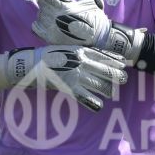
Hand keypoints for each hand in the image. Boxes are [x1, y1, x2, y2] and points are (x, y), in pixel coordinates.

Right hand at [0, 45, 126, 111]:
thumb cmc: (47, 56)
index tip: (124, 63)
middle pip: (106, 70)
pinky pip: (86, 98)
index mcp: (80, 51)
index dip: (115, 60)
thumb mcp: (65, 48)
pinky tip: (98, 106)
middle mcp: (81, 62)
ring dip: (107, 90)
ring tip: (110, 93)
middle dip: (117, 76)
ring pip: (99, 85)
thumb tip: (93, 56)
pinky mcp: (68, 88)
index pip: (103, 55)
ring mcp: (75, 75)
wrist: (29, 64)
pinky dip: (94, 103)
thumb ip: (79, 52)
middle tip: (123, 79)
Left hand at [22, 0, 144, 63]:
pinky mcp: (48, 39)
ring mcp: (51, 29)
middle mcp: (55, 17)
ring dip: (45, 14)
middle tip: (61, 8)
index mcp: (64, 6)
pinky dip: (40, 24)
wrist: (97, 41)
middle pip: (41, 4)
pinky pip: (35, 27)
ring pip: (39, 15)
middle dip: (47, 3)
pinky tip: (52, 25)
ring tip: (61, 19)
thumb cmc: (94, 18)